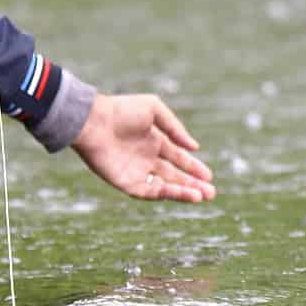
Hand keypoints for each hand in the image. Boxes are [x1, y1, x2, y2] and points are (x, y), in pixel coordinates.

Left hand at [72, 93, 216, 202]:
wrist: (93, 121)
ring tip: (201, 196)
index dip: (194, 168)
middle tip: (211, 193)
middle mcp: (146, 159)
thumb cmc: (122, 111)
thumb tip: (194, 147)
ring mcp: (136, 172)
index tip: (209, 176)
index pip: (178, 158)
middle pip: (174, 176)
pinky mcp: (125, 182)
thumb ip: (175, 128)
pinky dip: (166, 194)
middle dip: (193, 184)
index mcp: (154, 142)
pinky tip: (181, 193)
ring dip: (183, 192)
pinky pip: (148, 192)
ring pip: (164, 187)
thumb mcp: (154, 110)